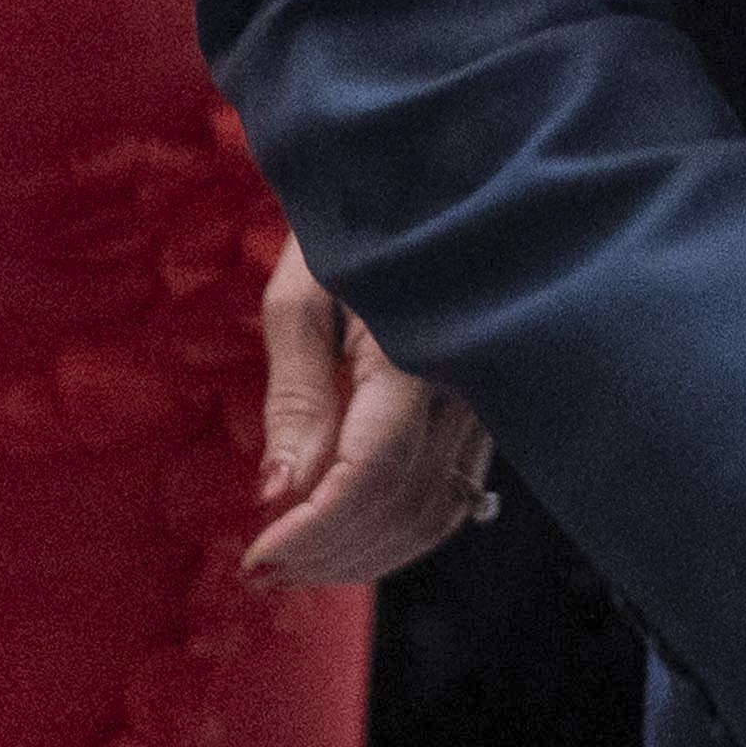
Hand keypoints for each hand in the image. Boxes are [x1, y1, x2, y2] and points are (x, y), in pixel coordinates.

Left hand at [243, 242, 495, 588]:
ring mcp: (489, 399)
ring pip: (438, 513)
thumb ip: (297, 396)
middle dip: (331, 555)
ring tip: (298, 565)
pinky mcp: (490, 409)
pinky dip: (401, 531)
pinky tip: (350, 537)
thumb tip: (278, 494)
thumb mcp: (306, 290)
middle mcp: (470, 383)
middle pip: (406, 508)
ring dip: (365, 555)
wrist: (433, 174)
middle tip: (263, 572)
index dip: (313, 531)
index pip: (372, 474)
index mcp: (422, 346)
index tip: (255, 561)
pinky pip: (455, 493)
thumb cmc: (356, 219)